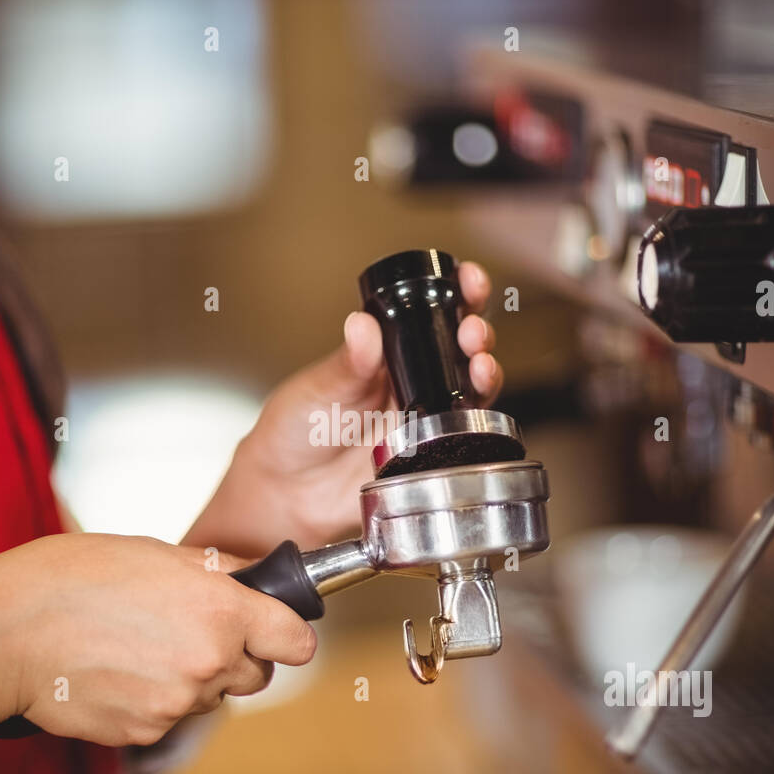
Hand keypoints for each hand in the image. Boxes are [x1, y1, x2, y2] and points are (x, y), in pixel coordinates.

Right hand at [0, 533, 314, 758]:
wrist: (11, 631)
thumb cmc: (73, 580)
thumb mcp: (159, 554)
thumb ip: (218, 572)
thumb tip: (253, 578)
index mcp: (222, 610)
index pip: (298, 641)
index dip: (290, 635)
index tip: (279, 632)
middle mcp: (210, 661)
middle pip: (257, 676)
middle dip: (236, 658)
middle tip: (192, 633)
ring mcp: (179, 704)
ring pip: (212, 699)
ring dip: (193, 679)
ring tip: (143, 648)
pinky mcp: (146, 734)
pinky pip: (170, 720)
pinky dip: (155, 702)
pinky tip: (121, 673)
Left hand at [189, 261, 500, 555]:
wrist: (289, 495)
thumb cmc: (293, 434)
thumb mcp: (318, 389)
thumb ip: (347, 362)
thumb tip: (362, 324)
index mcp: (381, 353)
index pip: (426, 314)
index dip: (454, 293)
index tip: (465, 278)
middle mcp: (408, 381)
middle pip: (459, 346)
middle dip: (477, 329)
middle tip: (472, 329)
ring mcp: (422, 416)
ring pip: (471, 385)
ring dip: (484, 368)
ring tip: (479, 362)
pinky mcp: (430, 453)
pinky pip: (466, 432)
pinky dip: (479, 415)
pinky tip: (475, 403)